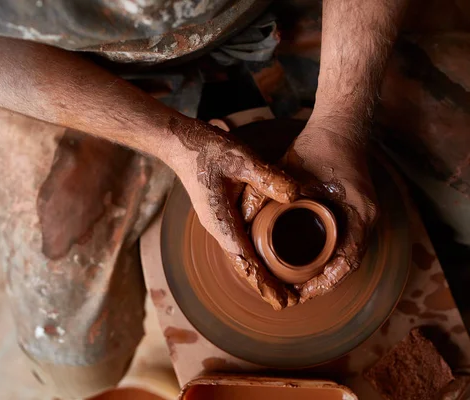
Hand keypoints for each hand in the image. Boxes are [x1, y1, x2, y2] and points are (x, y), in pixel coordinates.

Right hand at [165, 117, 298, 309]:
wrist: (179, 143)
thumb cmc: (206, 150)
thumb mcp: (240, 158)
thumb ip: (267, 176)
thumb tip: (295, 195)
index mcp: (221, 219)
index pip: (245, 259)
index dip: (264, 281)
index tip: (281, 300)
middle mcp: (217, 226)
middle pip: (242, 264)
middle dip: (264, 285)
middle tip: (287, 303)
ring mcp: (217, 222)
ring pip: (240, 256)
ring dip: (258, 273)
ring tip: (279, 290)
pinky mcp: (220, 214)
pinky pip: (238, 243)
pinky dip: (253, 258)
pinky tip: (265, 261)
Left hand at [244, 115, 377, 302]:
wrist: (340, 124)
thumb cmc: (318, 147)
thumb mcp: (290, 172)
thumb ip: (267, 195)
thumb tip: (242, 221)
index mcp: (359, 212)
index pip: (347, 262)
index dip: (325, 282)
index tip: (302, 293)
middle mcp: (367, 218)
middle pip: (348, 264)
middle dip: (323, 283)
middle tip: (296, 294)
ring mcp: (363, 215)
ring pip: (346, 256)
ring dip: (326, 272)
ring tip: (299, 285)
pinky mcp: (355, 211)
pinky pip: (344, 242)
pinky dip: (328, 256)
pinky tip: (307, 262)